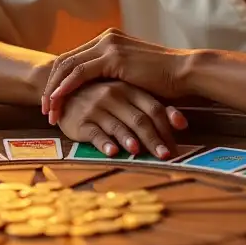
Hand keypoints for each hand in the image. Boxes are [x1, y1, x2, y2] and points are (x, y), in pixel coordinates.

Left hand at [42, 29, 191, 124]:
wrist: (184, 73)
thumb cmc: (164, 80)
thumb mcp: (132, 75)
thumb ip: (114, 76)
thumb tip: (99, 93)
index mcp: (109, 40)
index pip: (74, 58)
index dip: (59, 80)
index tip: (52, 101)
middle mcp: (106, 38)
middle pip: (65, 60)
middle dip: (51, 85)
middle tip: (45, 109)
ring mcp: (109, 45)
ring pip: (68, 66)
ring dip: (54, 89)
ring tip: (49, 112)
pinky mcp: (113, 58)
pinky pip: (80, 73)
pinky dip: (65, 88)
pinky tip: (59, 102)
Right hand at [55, 80, 187, 157]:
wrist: (63, 90)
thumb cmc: (101, 95)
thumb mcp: (124, 94)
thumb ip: (149, 106)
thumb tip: (182, 123)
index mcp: (129, 88)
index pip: (152, 107)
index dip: (167, 126)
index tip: (177, 144)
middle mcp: (114, 96)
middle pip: (139, 119)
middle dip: (154, 139)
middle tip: (166, 156)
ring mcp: (97, 107)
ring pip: (118, 126)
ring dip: (130, 140)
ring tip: (140, 153)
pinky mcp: (81, 121)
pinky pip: (95, 133)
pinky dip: (104, 143)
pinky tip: (112, 152)